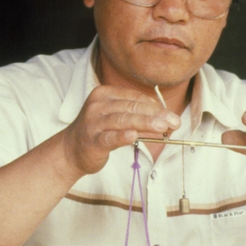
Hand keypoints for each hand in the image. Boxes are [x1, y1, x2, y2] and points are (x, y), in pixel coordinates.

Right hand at [60, 86, 179, 175]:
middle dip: (156, 114)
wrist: (71, 150)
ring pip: (123, 120)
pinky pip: (109, 138)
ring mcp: (94, 122)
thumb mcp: (115, 117)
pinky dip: (122, 136)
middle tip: (174, 122)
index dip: (156, 106)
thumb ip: (135, 114)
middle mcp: (98, 105)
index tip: (172, 115)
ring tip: (163, 127)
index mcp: (105, 94)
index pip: (134, 98)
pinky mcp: (92, 141)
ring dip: (145, 123)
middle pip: (131, 107)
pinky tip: (134, 136)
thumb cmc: (99, 132)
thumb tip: (164, 116)